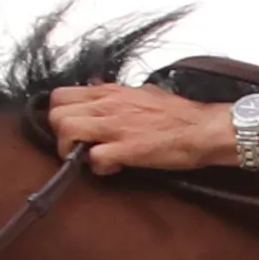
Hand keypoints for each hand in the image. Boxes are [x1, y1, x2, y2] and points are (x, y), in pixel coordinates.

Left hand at [44, 82, 239, 176]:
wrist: (203, 129)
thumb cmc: (178, 115)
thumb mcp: (143, 94)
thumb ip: (118, 95)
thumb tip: (101, 91)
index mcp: (110, 92)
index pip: (61, 95)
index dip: (60, 115)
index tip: (73, 129)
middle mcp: (108, 105)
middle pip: (55, 114)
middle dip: (60, 134)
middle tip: (76, 147)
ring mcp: (115, 126)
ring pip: (66, 132)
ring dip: (71, 151)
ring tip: (88, 158)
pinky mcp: (126, 149)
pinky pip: (92, 159)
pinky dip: (97, 169)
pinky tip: (111, 168)